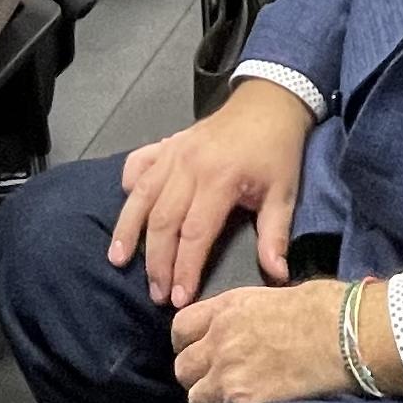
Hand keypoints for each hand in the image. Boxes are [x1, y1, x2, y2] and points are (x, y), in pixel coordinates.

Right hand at [109, 78, 314, 307]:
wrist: (268, 103)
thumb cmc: (277, 151)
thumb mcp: (284, 193)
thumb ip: (276, 235)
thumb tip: (277, 276)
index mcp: (219, 180)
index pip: (194, 233)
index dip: (184, 268)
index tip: (179, 299)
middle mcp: (188, 166)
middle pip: (162, 220)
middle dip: (156, 261)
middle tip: (155, 293)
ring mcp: (172, 152)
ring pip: (142, 196)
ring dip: (128, 230)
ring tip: (118, 259)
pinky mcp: (166, 144)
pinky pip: (138, 164)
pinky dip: (129, 185)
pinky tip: (125, 208)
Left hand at [171, 279, 349, 402]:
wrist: (346, 334)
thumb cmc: (323, 309)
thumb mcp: (271, 297)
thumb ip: (244, 315)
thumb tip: (244, 330)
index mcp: (226, 310)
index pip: (180, 330)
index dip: (189, 344)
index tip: (203, 354)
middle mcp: (219, 340)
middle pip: (183, 368)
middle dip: (198, 377)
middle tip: (219, 383)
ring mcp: (229, 373)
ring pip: (197, 398)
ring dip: (212, 402)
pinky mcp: (245, 402)